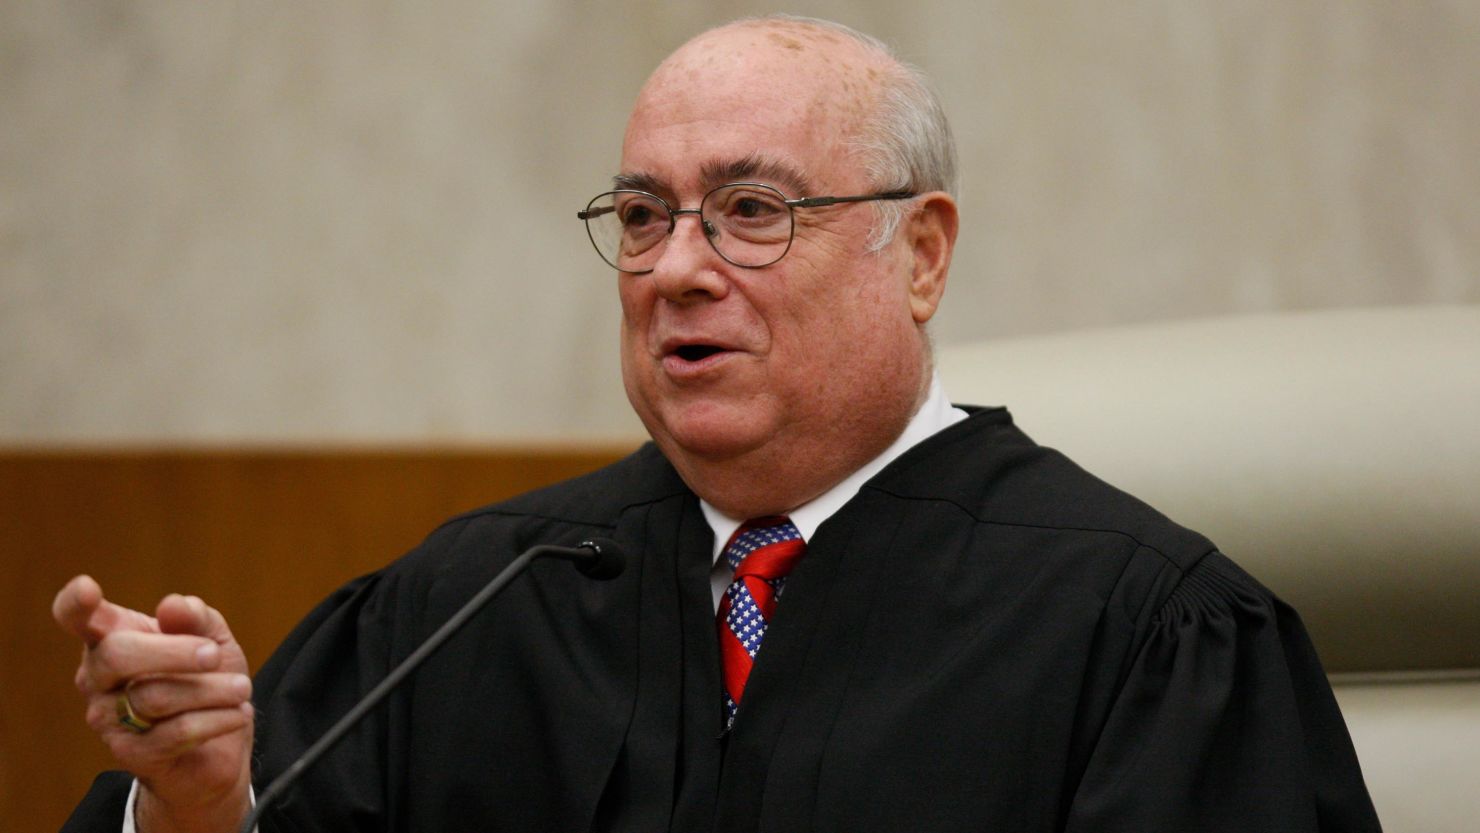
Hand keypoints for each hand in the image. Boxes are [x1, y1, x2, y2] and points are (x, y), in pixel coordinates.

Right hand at [53, 575, 253, 832]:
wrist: (219, 747)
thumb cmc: (206, 680)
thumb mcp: (213, 639)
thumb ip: (196, 618)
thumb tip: (173, 605)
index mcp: (111, 638)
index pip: (76, 618)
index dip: (75, 604)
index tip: (87, 588)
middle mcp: (98, 678)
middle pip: (117, 654)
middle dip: (174, 651)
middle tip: (214, 654)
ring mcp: (107, 718)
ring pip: (154, 696)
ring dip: (211, 689)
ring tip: (241, 688)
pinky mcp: (132, 754)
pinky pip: (176, 732)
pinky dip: (217, 718)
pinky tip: (239, 712)